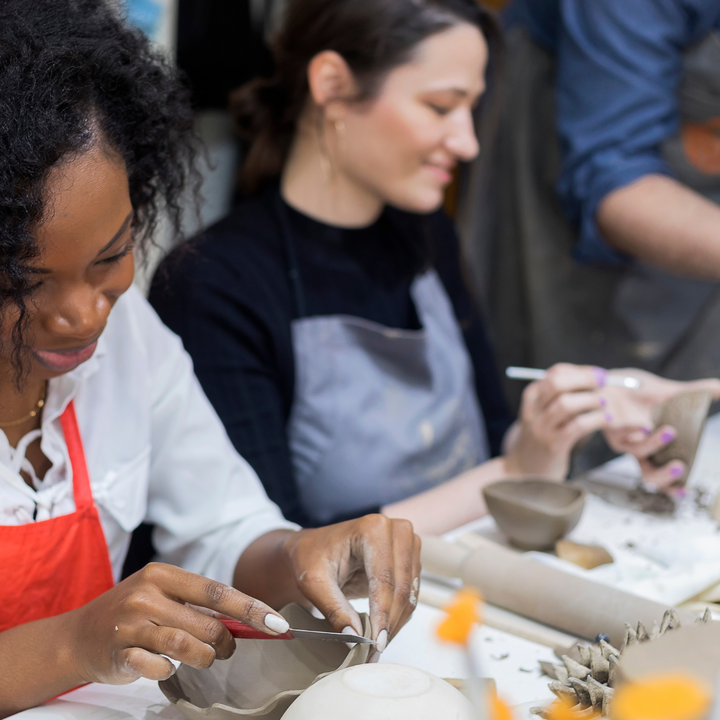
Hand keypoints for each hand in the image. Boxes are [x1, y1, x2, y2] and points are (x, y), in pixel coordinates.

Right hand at [66, 563, 289, 684]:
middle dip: (226, 642)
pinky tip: (166, 666)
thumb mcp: (163, 596)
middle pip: (207, 623)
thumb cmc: (133, 613)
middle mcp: (146, 594)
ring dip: (204, 657)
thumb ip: (199, 605)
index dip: (250, 608)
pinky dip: (170, 671)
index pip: (217, 590)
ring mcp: (131, 623)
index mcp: (163, 574)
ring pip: (188, 646)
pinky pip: (160, 667)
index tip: (276, 623)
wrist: (78, 635)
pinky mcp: (120, 652)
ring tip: (204, 657)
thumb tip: (248, 619)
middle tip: (227, 649)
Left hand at [281, 515, 420, 655]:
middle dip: (390, 621)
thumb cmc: (311, 557)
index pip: (384, 578)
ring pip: (410, 592)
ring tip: (378, 644)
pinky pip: (411, 592)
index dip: (382, 613)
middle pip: (401, 586)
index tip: (375, 642)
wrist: (313, 548)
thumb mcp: (313, 583)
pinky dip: (399, 614)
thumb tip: (355, 637)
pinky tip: (384, 630)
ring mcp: (406, 542)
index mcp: (372, 528)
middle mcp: (395, 530)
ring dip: (396, 621)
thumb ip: (334, 609)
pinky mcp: (409, 557)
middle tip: (376, 649)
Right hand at [503, 363, 607, 478]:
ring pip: (565, 404)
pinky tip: (607, 419)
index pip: (555, 373)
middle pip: (556, 383)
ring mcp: (541, 427)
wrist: (525, 470)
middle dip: (584, 378)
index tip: (598, 374)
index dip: (580, 370)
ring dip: (590, 400)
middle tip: (604, 381)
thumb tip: (594, 378)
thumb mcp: (544, 412)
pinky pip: (577, 426)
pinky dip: (596, 419)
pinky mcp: (553, 445)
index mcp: (532, 396)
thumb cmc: (543, 436)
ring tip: (605, 402)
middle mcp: (533, 409)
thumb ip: (562, 396)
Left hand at [602, 369, 719, 490]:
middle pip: (648, 474)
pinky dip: (632, 429)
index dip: (672, 486)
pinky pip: (619, 432)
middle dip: (665, 474)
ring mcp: (620, 437)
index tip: (685, 491)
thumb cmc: (635, 391)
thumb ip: (695, 391)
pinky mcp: (607, 424)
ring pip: (638, 450)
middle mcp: (634, 446)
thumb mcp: (669, 392)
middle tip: (681, 466)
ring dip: (655, 444)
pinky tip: (643, 425)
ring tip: (669, 431)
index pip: (661, 474)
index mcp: (650, 446)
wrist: (606, 377)